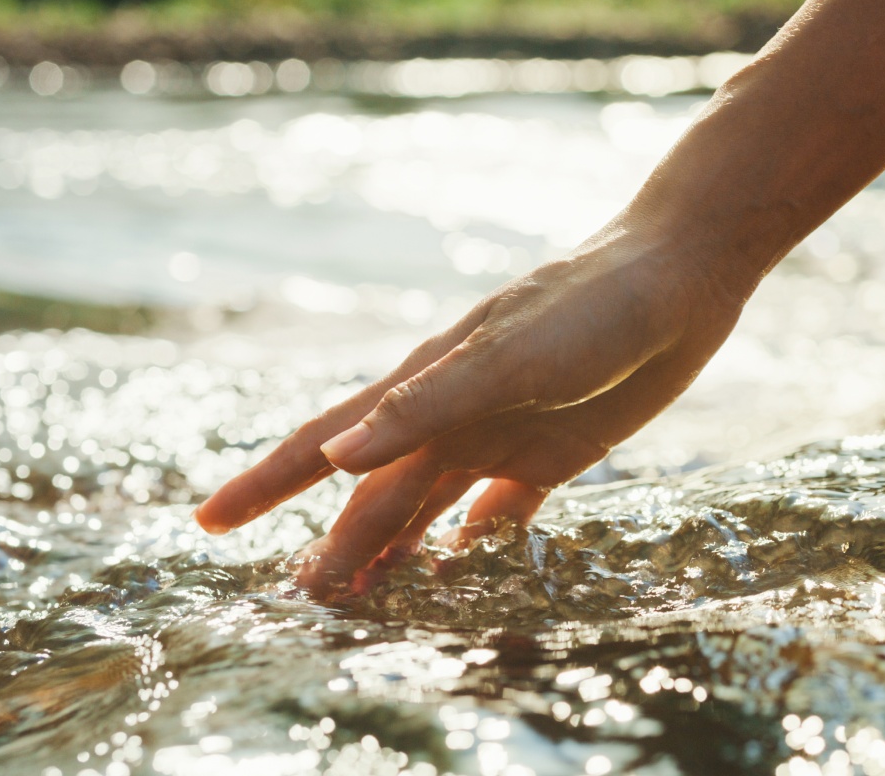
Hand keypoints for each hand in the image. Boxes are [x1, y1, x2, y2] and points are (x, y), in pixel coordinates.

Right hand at [195, 217, 744, 594]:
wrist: (675, 281)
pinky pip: (498, 513)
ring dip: (395, 553)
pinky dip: (474, 544)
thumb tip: (335, 461)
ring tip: (365, 600)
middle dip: (336, 546)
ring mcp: (497, 437)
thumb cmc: (587, 308)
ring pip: (427, 509)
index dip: (266, 484)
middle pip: (375, 495)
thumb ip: (424, 407)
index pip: (324, 444)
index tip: (209, 523)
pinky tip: (460, 569)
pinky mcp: (549, 455)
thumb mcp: (507, 357)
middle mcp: (449, 418)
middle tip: (304, 603)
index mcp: (423, 389)